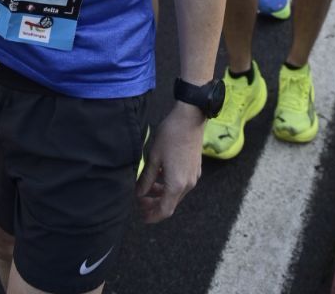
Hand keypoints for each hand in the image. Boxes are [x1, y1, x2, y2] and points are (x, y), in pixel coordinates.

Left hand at [136, 104, 202, 223]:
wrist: (190, 118)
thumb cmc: (170, 136)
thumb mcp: (153, 157)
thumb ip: (146, 179)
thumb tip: (139, 194)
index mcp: (177, 184)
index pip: (164, 210)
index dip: (152, 216)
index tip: (142, 216)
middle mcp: (188, 184)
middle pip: (170, 204)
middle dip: (155, 205)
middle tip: (140, 202)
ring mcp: (193, 177)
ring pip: (176, 194)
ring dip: (161, 194)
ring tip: (147, 187)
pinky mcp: (195, 169)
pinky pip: (181, 185)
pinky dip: (169, 186)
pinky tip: (159, 176)